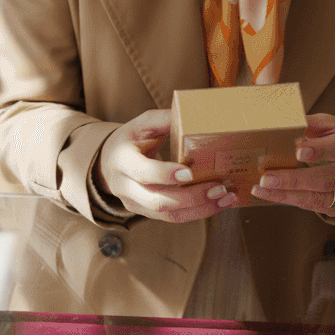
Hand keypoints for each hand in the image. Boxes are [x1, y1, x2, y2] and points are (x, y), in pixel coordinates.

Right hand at [95, 109, 236, 222]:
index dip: (165, 174)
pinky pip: (174, 217)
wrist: (108, 162)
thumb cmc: (130, 139)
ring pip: (168, 215)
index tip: (189, 172)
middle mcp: (126, 186)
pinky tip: (217, 203)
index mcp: (122, 160)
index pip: (142, 172)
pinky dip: (198, 212)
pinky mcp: (146, 213)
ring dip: (200, 209)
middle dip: (192, 198)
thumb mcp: (142, 124)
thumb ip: (165, 120)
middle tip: (219, 188)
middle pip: (158, 201)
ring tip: (225, 198)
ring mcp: (135, 203)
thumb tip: (195, 116)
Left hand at [249, 113, 334, 217]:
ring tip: (262, 190)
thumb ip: (314, 124)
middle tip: (266, 178)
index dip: (321, 150)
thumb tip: (284, 125)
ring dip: (288, 196)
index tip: (297, 151)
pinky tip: (276, 195)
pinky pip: (319, 208)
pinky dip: (295, 201)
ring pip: (322, 199)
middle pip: (329, 179)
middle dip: (294, 180)